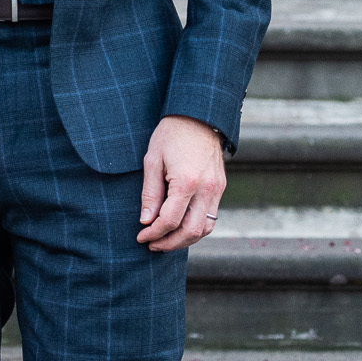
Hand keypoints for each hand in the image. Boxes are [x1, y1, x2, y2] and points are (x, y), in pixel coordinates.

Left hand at [138, 114, 225, 251]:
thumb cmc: (170, 135)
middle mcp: (206, 189)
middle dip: (170, 243)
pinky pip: (212, 217)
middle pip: (191, 231)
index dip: (154, 233)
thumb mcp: (152, 160)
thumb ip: (150, 193)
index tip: (140, 236)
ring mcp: (217, 189)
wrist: (198, 115)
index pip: (170, 221)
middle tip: (152, 245)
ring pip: (206, 229)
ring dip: (186, 240)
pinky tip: (180, 228)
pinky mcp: (221, 187)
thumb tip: (146, 221)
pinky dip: (197, 228)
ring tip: (165, 240)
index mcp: (187, 182)